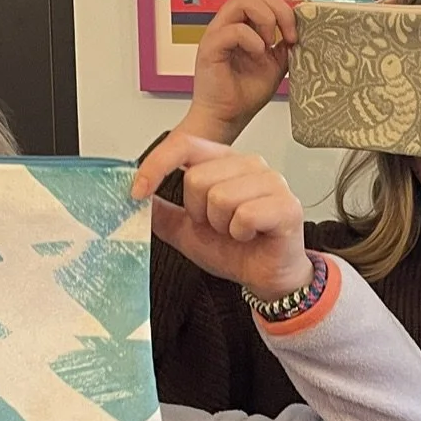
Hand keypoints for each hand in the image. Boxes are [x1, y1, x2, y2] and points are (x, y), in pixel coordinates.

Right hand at [135, 0, 296, 188]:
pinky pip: (233, 29)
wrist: (227, 117)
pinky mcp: (211, 47)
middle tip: (289, 36)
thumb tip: (305, 27)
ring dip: (266, 20)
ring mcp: (217, 32)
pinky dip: (252, 40)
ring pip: (242, 1)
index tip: (288, 1)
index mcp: (242, 20)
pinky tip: (258, 55)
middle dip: (280, 8)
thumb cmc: (245, 92)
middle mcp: (227, 21)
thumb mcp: (277, 62)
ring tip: (270, 44)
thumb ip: (285, 41)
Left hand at [149, 136, 311, 299]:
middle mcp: (250, 163)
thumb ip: (161, 212)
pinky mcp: (286, 205)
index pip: (185, 144)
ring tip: (235, 232)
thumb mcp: (186, 231)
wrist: (266, 275)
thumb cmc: (235, 248)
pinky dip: (240, 234)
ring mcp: (272, 182)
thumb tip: (134, 195)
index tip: (138, 191)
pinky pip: (245, 215)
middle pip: (198, 178)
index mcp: (224, 160)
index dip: (157, 165)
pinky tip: (250, 237)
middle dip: (199, 213)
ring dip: (221, 226)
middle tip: (217, 226)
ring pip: (221, 197)